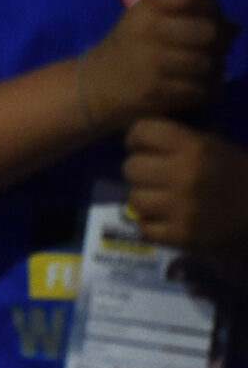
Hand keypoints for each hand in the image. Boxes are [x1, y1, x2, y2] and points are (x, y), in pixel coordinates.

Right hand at [78, 0, 231, 135]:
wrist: (95, 85)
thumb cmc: (131, 48)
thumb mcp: (150, 20)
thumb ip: (191, 16)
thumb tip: (234, 27)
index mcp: (145, 8)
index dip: (209, 5)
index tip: (206, 17)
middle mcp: (146, 30)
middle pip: (208, 31)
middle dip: (216, 43)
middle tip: (210, 49)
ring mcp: (149, 62)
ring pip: (207, 63)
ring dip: (212, 70)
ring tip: (202, 71)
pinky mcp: (154, 91)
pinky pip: (199, 90)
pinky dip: (203, 91)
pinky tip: (193, 88)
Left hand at [122, 117, 247, 252]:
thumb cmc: (238, 175)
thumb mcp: (213, 145)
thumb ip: (176, 141)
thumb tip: (137, 140)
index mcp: (195, 147)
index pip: (142, 131)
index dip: (138, 140)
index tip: (145, 148)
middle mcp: (184, 175)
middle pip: (131, 167)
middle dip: (141, 172)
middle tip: (155, 178)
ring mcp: (181, 208)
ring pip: (134, 199)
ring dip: (145, 200)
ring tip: (163, 201)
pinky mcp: (182, 236)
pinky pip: (144, 228)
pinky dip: (152, 226)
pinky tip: (167, 221)